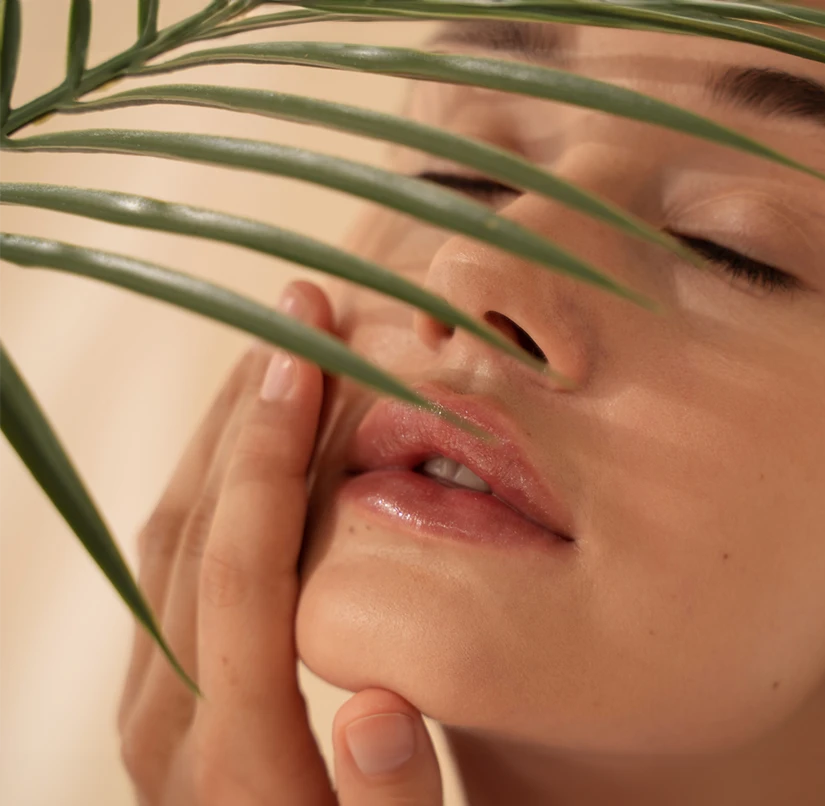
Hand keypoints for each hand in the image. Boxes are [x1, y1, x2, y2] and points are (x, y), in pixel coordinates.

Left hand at [117, 281, 444, 805]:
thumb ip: (385, 804)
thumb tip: (378, 702)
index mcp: (237, 762)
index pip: (242, 573)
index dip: (272, 458)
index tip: (306, 358)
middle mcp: (171, 728)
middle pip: (192, 537)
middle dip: (242, 417)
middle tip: (295, 318)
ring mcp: (152, 716)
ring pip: (167, 545)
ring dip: (220, 441)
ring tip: (276, 360)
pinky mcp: (157, 708)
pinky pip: (168, 574)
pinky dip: (211, 492)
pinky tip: (251, 455)